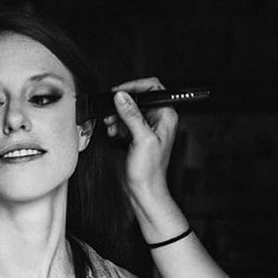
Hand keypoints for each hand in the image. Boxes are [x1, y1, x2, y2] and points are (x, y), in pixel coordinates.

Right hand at [105, 78, 178, 202]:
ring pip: (128, 111)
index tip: (120, 92)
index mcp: (166, 116)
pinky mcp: (137, 136)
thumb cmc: (150, 171)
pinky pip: (124, 123)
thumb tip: (122, 97)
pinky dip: (116, 126)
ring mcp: (147, 128)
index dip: (135, 87)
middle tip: (112, 114)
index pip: (153, 88)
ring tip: (111, 126)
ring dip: (117, 117)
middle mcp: (158, 119)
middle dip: (122, 106)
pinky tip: (113, 133)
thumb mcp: (142, 139)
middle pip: (138, 99)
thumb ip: (132, 115)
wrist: (144, 190)